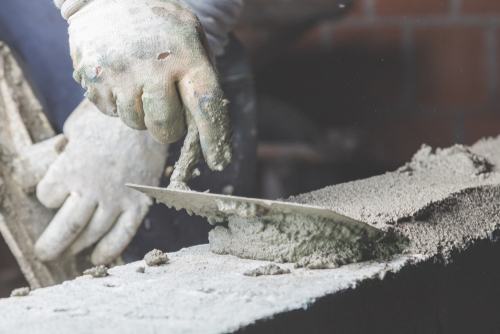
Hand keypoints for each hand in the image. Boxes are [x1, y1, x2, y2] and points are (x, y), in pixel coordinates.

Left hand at [34, 99, 167, 264]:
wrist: (150, 117)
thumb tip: (63, 157)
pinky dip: (108, 250)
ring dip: (76, 250)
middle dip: (50, 247)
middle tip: (44, 253)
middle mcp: (92, 189)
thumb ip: (66, 149)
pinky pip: (122, 235)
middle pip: (65, 229)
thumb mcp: (76, 127)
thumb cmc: (110, 117)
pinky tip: (97, 257)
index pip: (47, 196)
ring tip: (68, 254)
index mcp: (71, 169)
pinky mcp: (139, 203)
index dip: (47, 196)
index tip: (53, 194)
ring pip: (92, 236)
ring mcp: (117, 199)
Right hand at [67, 0, 232, 171]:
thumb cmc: (160, 24)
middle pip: (166, 129)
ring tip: (139, 82)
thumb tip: (203, 127)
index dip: (214, 139)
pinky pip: (110, 113)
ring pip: (136, 125)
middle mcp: (154, 67)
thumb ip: (200, 79)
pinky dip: (118, 103)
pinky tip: (120, 77)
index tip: (218, 160)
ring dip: (141, 113)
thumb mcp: (192, 40)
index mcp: (187, 55)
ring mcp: (120, 73)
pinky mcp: (93, 78)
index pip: (206, 107)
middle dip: (169, 128)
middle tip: (165, 107)